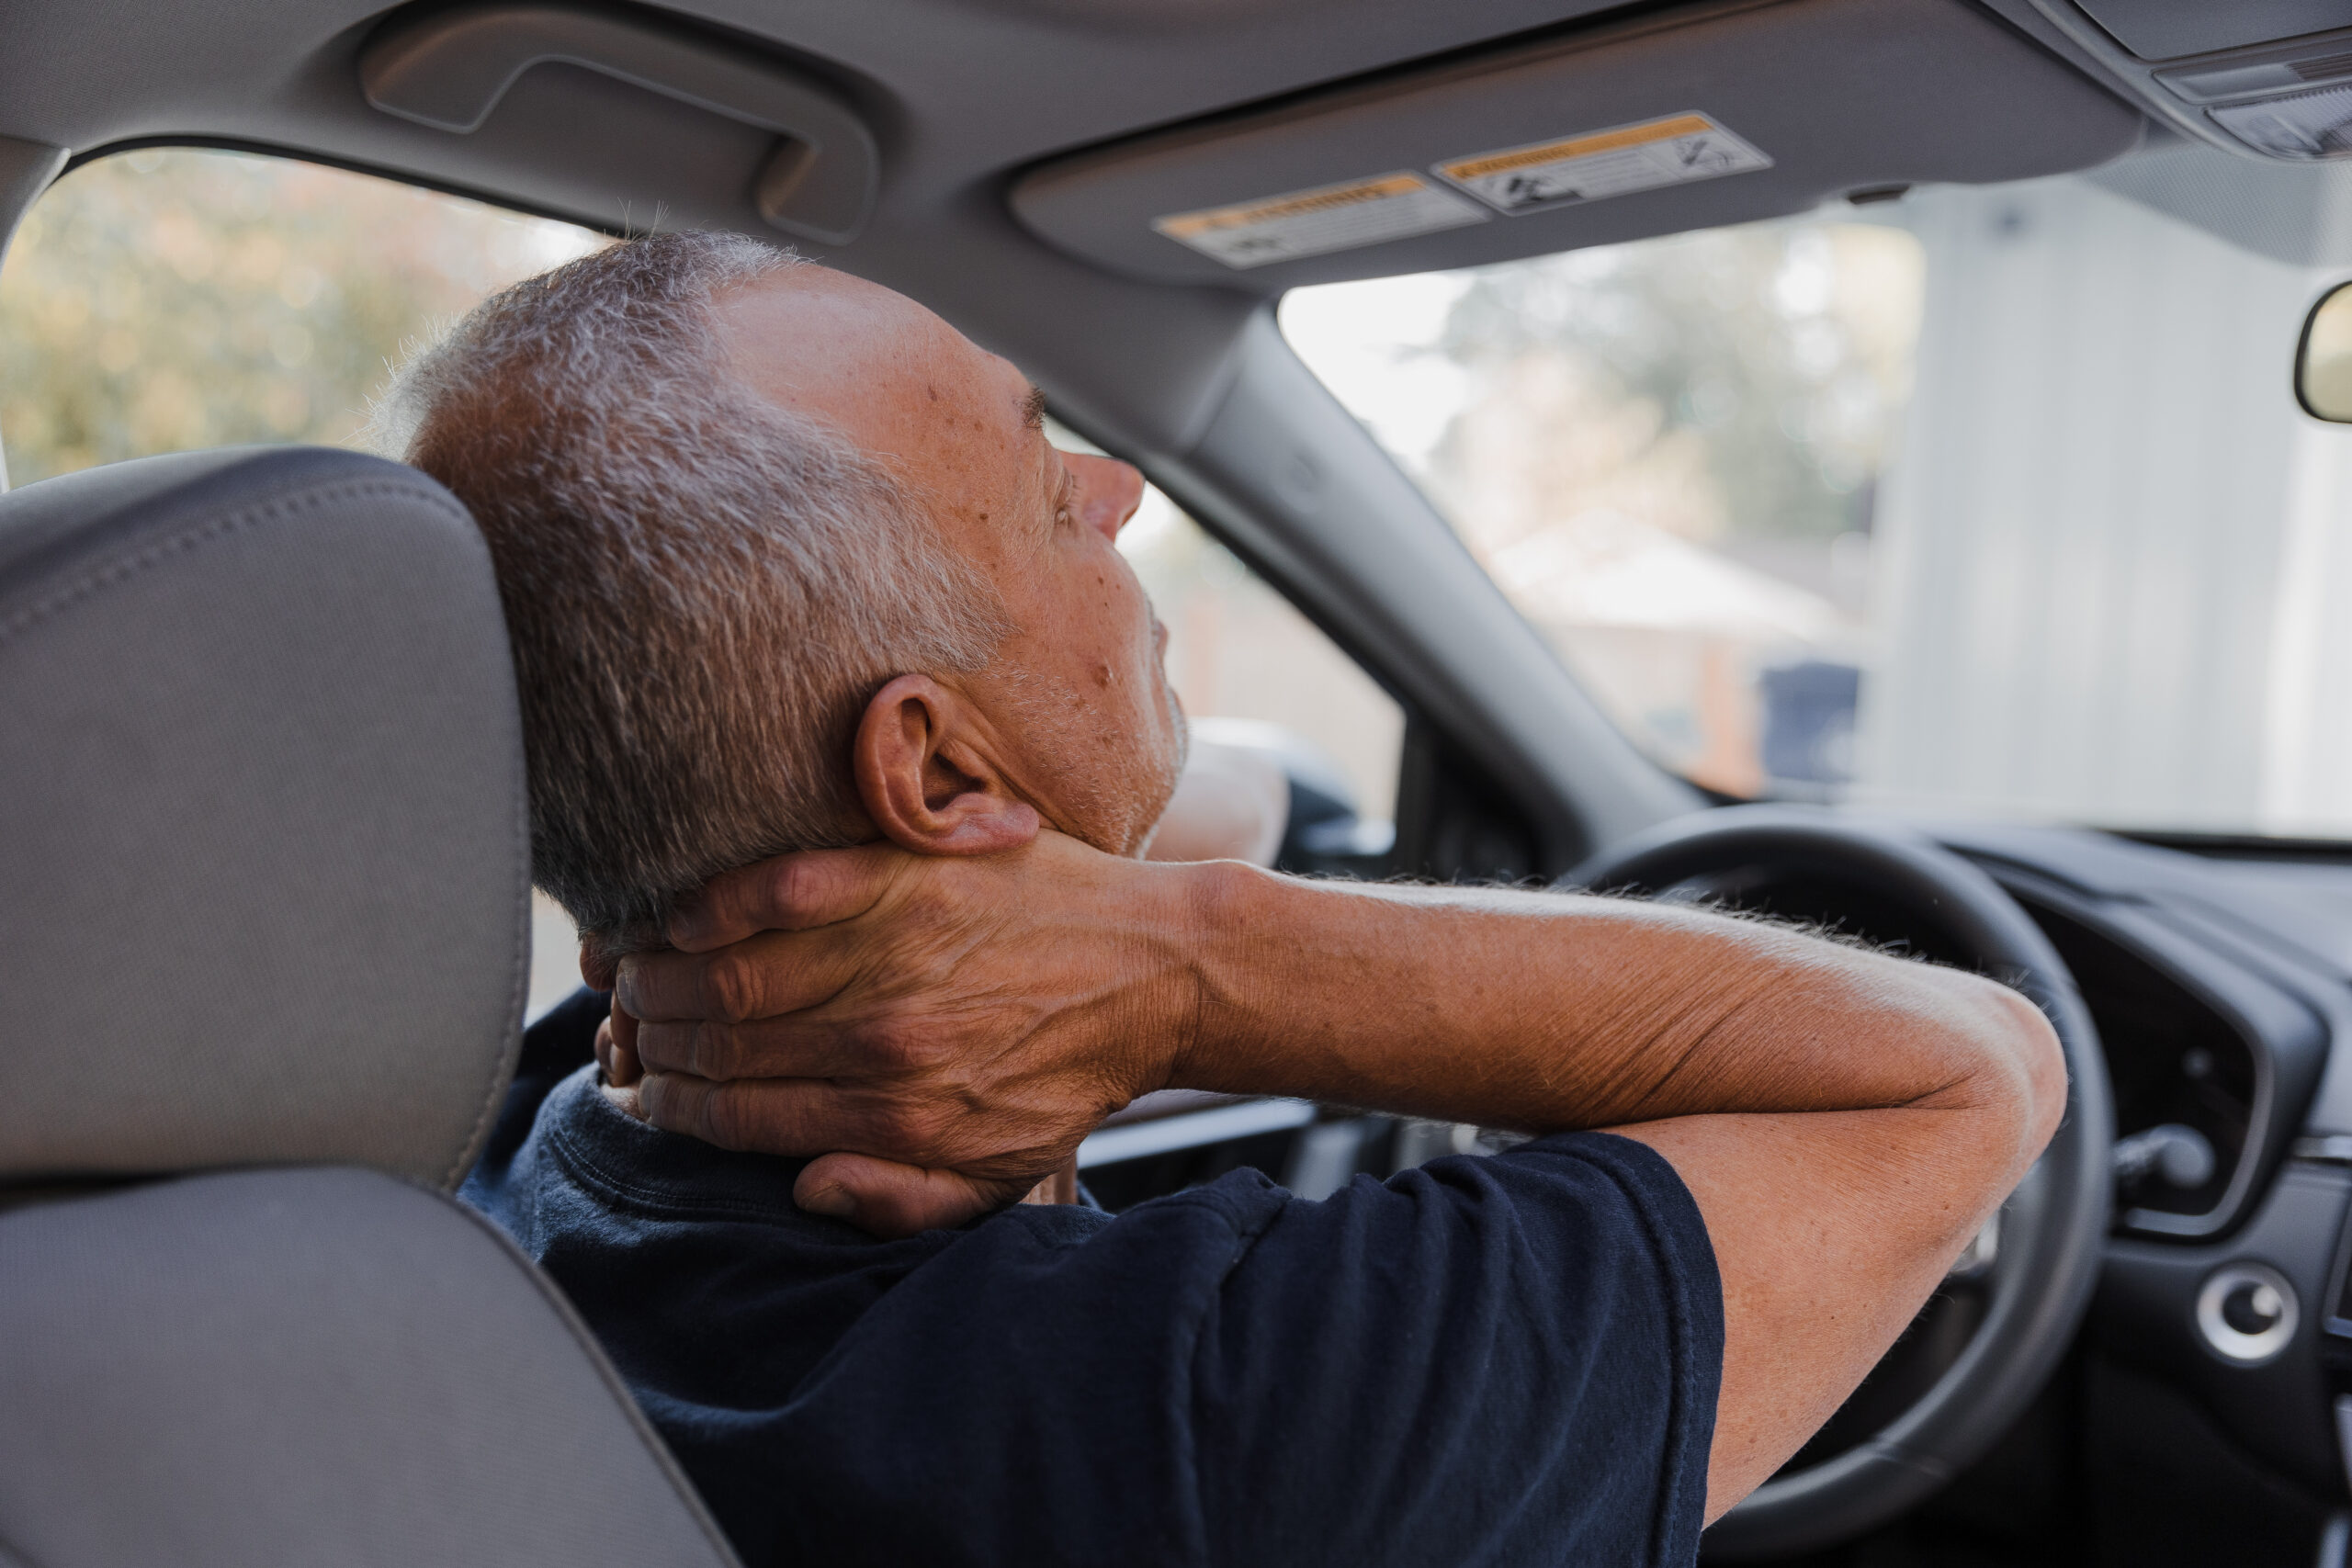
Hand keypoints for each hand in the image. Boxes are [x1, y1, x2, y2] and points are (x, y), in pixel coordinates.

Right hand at [607, 833, 1205, 1234]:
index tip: (641, 1094)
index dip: (671, 1107)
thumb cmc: (1069, 1074)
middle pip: (717, 1042)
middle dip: (650, 1041)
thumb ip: (897, 1198)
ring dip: (659, 975)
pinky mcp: (904, 877)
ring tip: (631, 977)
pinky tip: (676, 915)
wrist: (1157, 971)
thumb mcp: (997, 1174)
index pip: (738, 1115)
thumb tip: (801, 1189)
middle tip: (625, 1031)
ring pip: (728, 969)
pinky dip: (711, 902)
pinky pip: (778, 886)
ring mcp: (891, 951)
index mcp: (896, 1115)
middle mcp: (882, 1037)